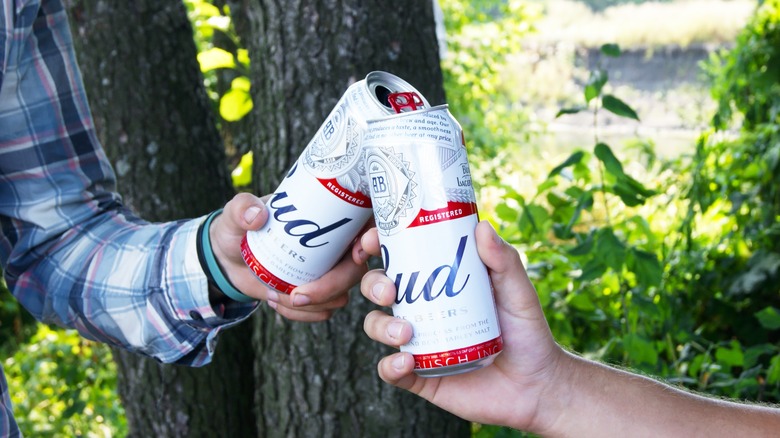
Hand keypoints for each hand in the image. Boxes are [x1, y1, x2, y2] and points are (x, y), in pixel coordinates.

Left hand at [209, 192, 367, 321]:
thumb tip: (257, 216)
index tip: (357, 250)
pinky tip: (275, 300)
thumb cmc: (239, 227)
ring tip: (273, 293)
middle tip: (295, 295)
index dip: (372, 239)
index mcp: (331, 215)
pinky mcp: (321, 293)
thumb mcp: (236, 214)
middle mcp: (339, 245)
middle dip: (331, 286)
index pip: (367, 225)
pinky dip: (300, 313)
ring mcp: (332, 271)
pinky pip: (324, 311)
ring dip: (309, 304)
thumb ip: (241, 208)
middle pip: (356, 270)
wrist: (229, 258)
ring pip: (341, 295)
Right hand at [356, 220, 566, 432]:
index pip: (401, 257)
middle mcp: (423, 309)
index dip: (379, 245)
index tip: (373, 240)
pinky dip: (390, 366)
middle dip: (373, 285)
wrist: (537, 387)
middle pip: (379, 289)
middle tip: (390, 291)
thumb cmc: (528, 333)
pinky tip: (407, 361)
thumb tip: (482, 227)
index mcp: (440, 283)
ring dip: (382, 326)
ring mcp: (419, 342)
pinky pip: (390, 370)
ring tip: (406, 333)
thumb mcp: (518, 292)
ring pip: (377, 327)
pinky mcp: (421, 376)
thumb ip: (504, 261)